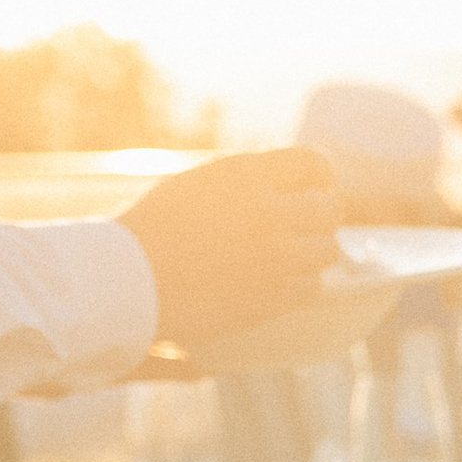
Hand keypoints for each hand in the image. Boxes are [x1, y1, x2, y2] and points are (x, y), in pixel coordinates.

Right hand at [119, 149, 339, 354]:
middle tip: (310, 224)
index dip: (320, 176)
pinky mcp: (273, 298)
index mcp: (246, 175)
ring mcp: (275, 257)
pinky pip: (313, 287)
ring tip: (293, 254)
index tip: (316, 188)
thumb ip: (245, 182)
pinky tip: (282, 280)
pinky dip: (303, 284)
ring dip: (315, 251)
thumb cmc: (154, 229)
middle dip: (324, 214)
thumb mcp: (198, 183)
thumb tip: (285, 185)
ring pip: (329, 250)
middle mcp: (268, 212)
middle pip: (331, 209)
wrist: (131, 279)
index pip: (313, 163)